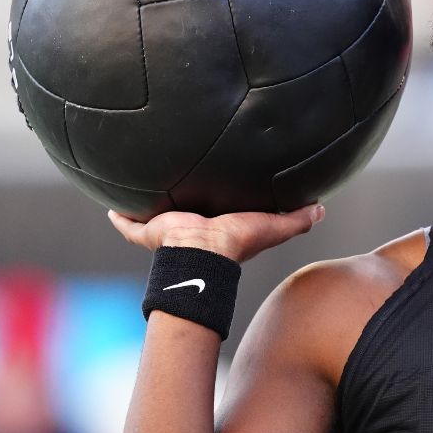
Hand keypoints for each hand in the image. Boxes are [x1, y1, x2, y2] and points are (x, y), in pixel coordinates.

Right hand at [108, 205, 324, 262]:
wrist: (202, 252)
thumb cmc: (236, 243)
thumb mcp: (273, 227)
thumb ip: (297, 220)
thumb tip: (322, 208)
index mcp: (217, 226)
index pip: (218, 211)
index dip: (219, 201)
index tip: (220, 187)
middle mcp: (191, 226)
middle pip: (183, 212)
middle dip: (180, 199)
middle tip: (178, 180)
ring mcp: (168, 230)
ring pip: (155, 216)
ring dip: (149, 204)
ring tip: (142, 184)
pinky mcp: (149, 229)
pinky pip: (128, 223)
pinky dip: (119, 216)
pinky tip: (110, 205)